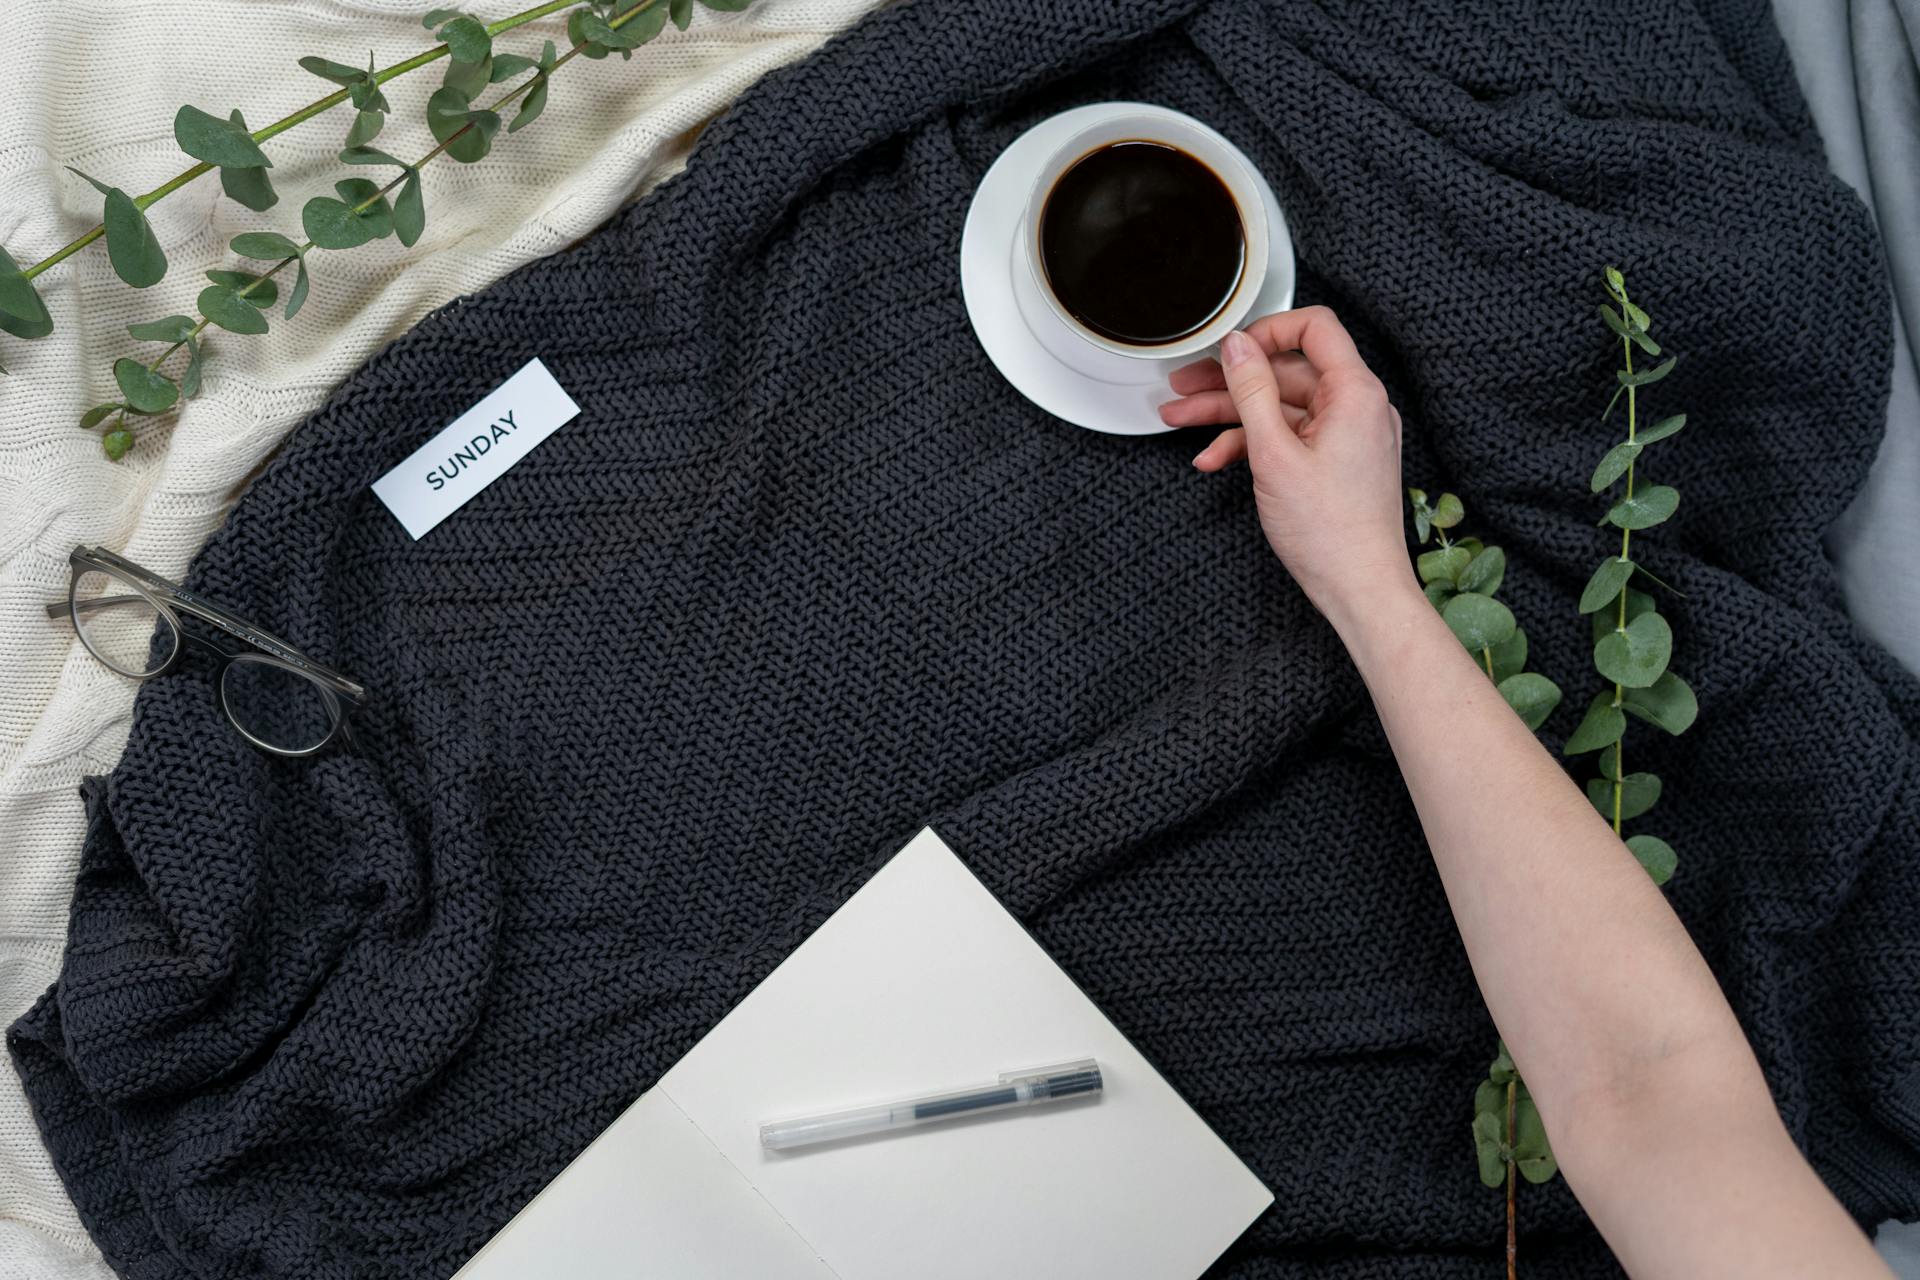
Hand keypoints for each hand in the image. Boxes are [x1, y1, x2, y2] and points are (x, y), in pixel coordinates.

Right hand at [1158, 306, 1418, 629]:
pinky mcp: (1336, 461)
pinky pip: (1290, 437)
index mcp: (1355, 393)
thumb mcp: (1274, 454)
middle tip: (1183, 385)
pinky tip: (1215, 460)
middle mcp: (1357, 407)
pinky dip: (1253, 445)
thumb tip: (1237, 346)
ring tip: (1181, 420)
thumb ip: (1251, 392)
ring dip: (1230, 416)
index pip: (1314, 328)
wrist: (1359, 588)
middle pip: (1286, 373)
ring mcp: (1348, 435)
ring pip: (1281, 408)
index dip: (1266, 330)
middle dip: (1229, 381)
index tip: (1229, 347)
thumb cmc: (1330, 532)